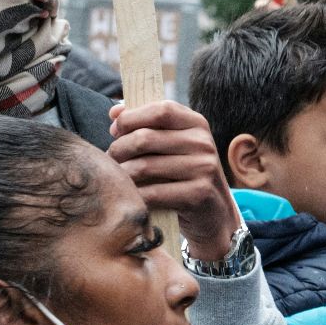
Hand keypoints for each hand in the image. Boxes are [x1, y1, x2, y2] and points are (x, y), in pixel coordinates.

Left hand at [107, 100, 239, 260]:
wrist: (214, 213)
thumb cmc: (183, 175)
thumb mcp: (173, 145)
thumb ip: (146, 125)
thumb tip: (115, 111)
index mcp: (197, 124)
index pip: (160, 110)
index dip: (131, 118)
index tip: (116, 131)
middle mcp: (203, 143)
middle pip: (145, 138)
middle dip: (118, 149)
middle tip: (112, 160)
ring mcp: (204, 168)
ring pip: (143, 166)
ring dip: (122, 175)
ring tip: (119, 179)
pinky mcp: (199, 194)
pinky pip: (152, 193)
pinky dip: (135, 196)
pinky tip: (133, 197)